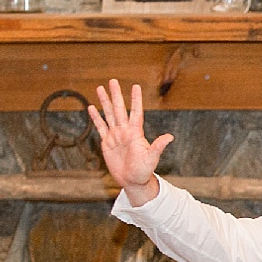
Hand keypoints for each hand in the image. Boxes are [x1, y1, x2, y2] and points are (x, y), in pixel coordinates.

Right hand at [87, 79, 172, 205]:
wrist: (132, 181)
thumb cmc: (144, 170)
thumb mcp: (151, 158)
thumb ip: (158, 146)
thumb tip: (170, 137)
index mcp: (136, 133)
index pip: (136, 112)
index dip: (136, 100)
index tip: (135, 86)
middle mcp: (125, 131)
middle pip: (119, 109)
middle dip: (116, 95)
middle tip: (112, 80)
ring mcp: (116, 135)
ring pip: (109, 114)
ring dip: (104, 102)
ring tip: (100, 88)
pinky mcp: (107, 143)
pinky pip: (100, 127)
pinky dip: (96, 118)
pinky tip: (91, 107)